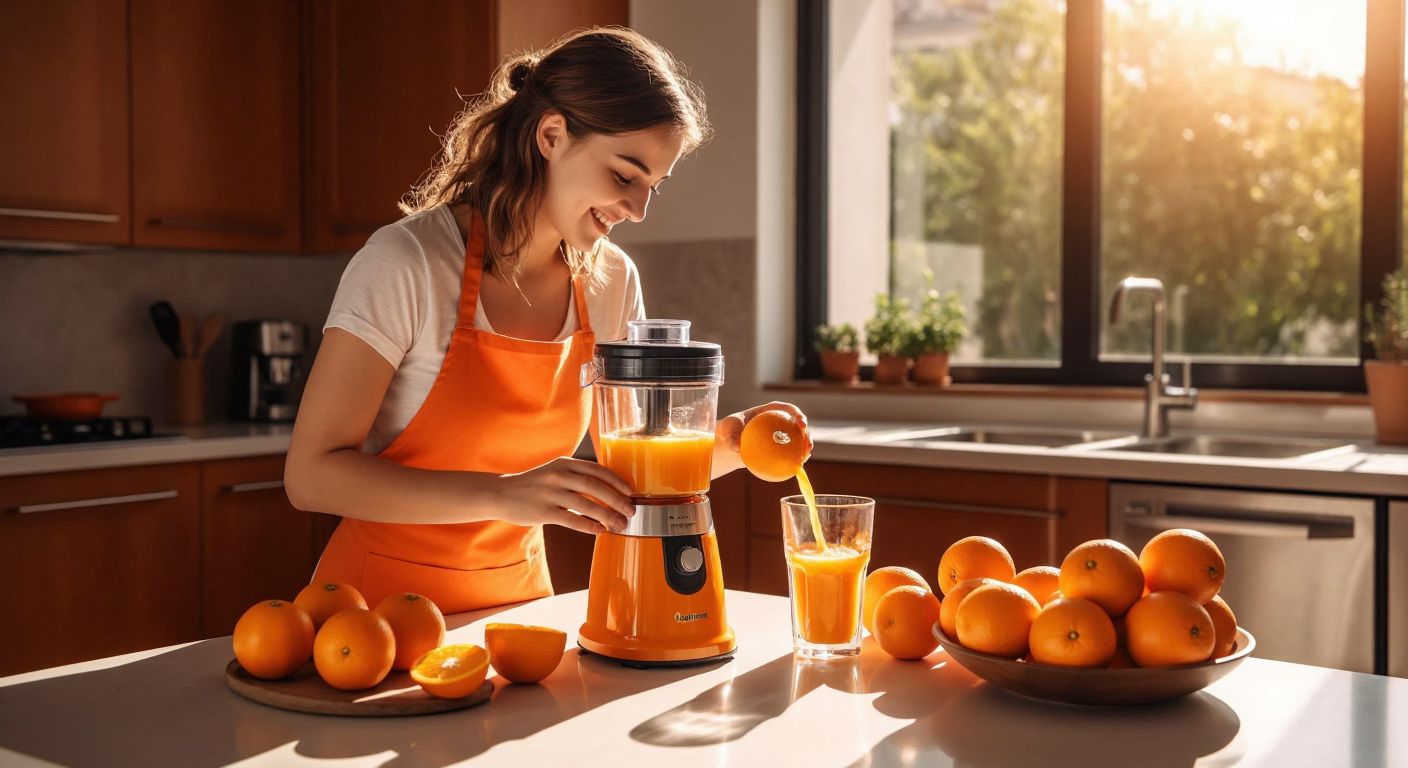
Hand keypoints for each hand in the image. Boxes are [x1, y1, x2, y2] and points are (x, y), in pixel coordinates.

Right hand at [494, 457, 635, 534]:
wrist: (501, 493)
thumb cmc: (534, 484)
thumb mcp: (554, 471)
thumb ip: (576, 476)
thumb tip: (608, 489)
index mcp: (564, 463)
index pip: (597, 470)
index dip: (617, 482)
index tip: (631, 493)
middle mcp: (558, 475)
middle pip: (595, 487)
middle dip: (617, 500)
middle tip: (631, 511)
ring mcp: (550, 493)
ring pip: (587, 505)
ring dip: (607, 516)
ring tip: (620, 525)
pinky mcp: (543, 512)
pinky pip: (572, 520)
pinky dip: (589, 526)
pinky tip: (600, 531)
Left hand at [713, 401, 812, 476]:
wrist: (731, 440)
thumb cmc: (730, 429)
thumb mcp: (728, 430)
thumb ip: (732, 437)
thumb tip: (736, 448)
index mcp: (771, 410)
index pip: (789, 409)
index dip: (798, 415)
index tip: (801, 423)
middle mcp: (780, 421)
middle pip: (799, 426)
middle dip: (807, 434)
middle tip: (807, 444)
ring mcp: (782, 435)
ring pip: (798, 441)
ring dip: (805, 449)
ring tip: (805, 458)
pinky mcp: (780, 447)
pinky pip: (789, 454)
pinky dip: (793, 460)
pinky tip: (795, 469)